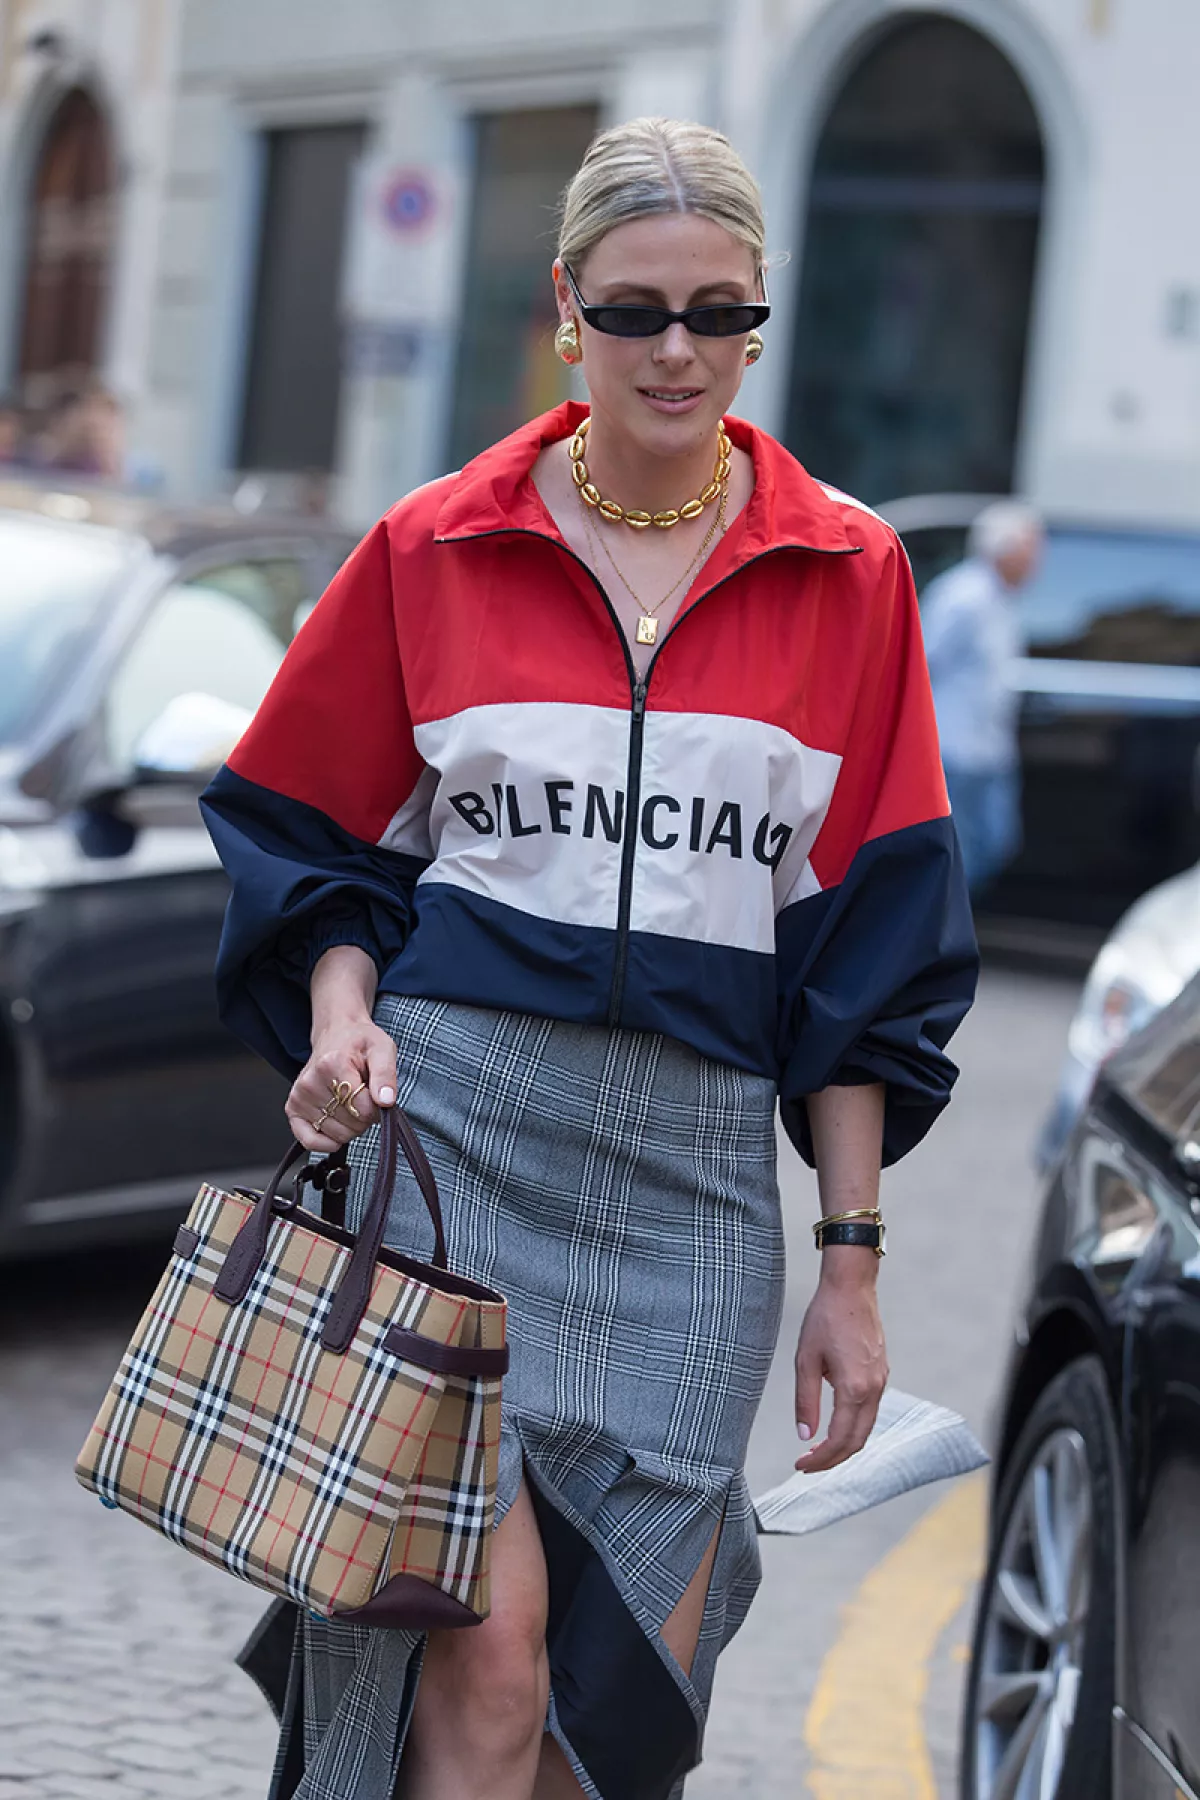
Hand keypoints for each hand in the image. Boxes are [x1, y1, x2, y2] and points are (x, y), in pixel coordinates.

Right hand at [286, 1015, 397, 1152]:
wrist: (337, 1033)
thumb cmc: (360, 1042)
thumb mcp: (383, 1049)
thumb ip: (386, 1075)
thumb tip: (385, 1101)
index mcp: (332, 1064)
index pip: (363, 1108)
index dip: (377, 1107)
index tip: (376, 1093)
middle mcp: (311, 1082)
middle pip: (351, 1125)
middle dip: (365, 1117)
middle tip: (363, 1096)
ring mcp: (299, 1097)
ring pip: (337, 1136)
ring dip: (350, 1126)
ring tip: (349, 1102)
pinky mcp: (293, 1108)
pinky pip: (309, 1141)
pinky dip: (327, 1141)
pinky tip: (337, 1125)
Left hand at [792, 1254, 888, 1473]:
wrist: (851, 1288)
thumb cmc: (825, 1318)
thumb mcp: (806, 1359)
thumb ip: (806, 1401)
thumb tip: (805, 1436)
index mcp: (854, 1388)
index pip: (840, 1439)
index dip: (821, 1459)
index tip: (800, 1466)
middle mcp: (874, 1389)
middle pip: (858, 1440)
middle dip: (833, 1459)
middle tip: (807, 1464)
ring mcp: (881, 1381)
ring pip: (866, 1427)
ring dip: (844, 1443)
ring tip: (818, 1449)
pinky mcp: (881, 1373)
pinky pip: (870, 1410)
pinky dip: (854, 1425)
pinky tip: (834, 1424)